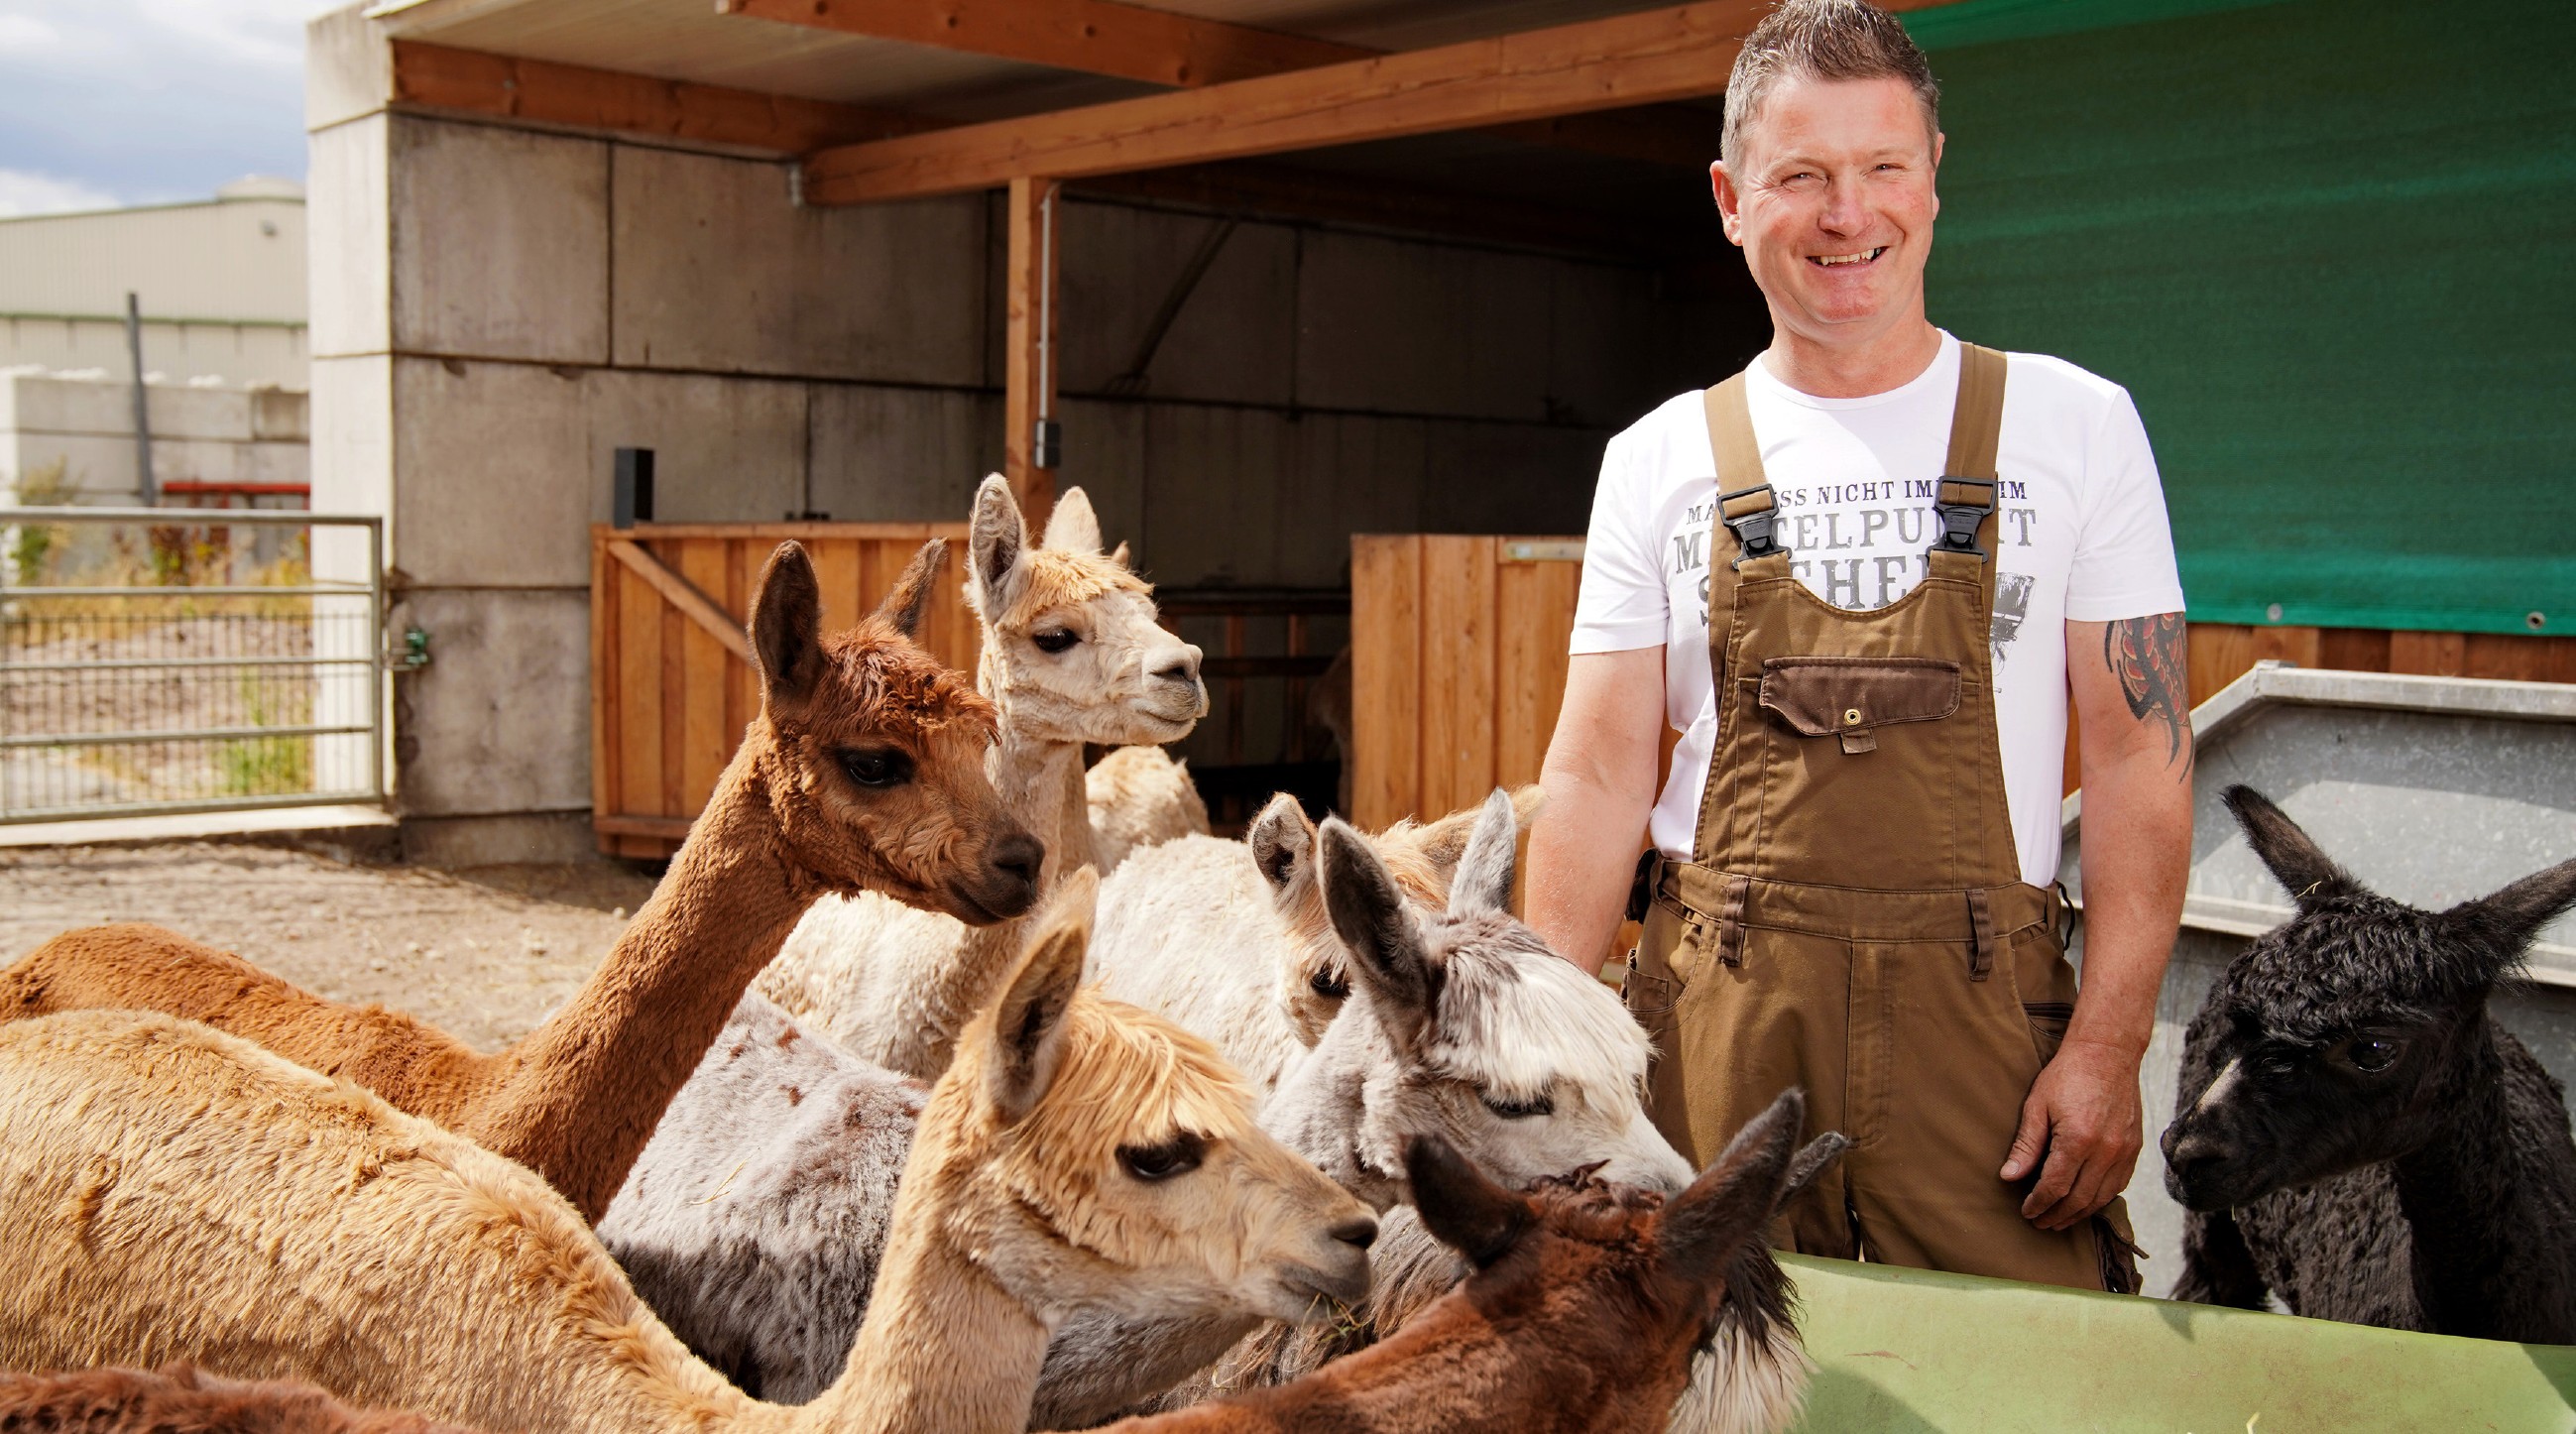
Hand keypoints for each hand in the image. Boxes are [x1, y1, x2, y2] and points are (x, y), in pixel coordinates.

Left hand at [1999, 1037, 2143, 1230]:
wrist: (2108, 1053)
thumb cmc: (2068, 1075)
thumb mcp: (2037, 1105)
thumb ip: (2026, 1145)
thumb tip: (2009, 1176)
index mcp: (2078, 1140)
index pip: (2055, 1186)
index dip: (2039, 1203)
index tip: (2027, 1212)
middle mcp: (2106, 1151)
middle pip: (2080, 1199)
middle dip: (2057, 1215)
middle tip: (2040, 1223)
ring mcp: (2124, 1151)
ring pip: (2102, 1197)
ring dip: (2080, 1213)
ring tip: (2060, 1219)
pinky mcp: (2134, 1148)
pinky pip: (2119, 1185)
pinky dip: (2101, 1199)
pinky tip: (2086, 1202)